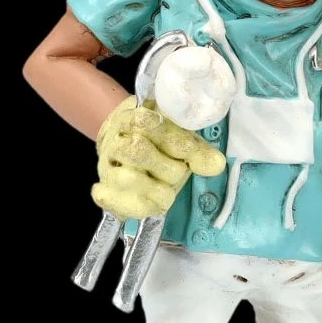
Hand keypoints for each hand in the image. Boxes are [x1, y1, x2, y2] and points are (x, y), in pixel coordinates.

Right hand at [92, 96, 225, 220]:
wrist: (121, 145)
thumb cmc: (155, 139)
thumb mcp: (177, 134)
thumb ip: (195, 148)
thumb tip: (217, 165)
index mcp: (132, 117)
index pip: (148, 123)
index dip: (174, 140)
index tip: (192, 152)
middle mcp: (115, 140)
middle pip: (137, 151)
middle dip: (168, 167)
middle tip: (180, 171)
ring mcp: (106, 166)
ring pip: (127, 178)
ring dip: (156, 189)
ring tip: (168, 190)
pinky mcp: (104, 190)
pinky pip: (117, 202)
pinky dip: (142, 205)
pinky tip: (154, 202)